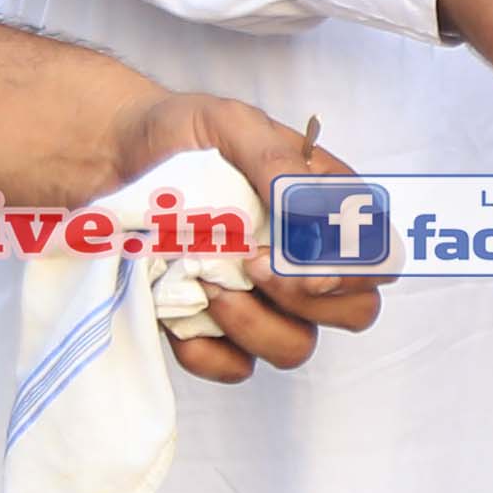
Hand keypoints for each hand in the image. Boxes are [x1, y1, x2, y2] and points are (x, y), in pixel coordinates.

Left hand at [95, 90, 386, 380]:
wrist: (113, 159)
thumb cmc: (181, 137)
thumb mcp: (230, 124)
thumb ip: (277, 161)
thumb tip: (312, 214)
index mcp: (324, 211)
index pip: (380, 257)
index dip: (355, 272)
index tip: (300, 262)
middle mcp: (304, 262)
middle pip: (356, 311)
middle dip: (308, 301)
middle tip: (253, 267)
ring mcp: (264, 302)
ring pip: (297, 346)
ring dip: (256, 325)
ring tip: (210, 285)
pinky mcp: (219, 331)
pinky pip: (236, 367)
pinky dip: (210, 352)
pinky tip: (182, 318)